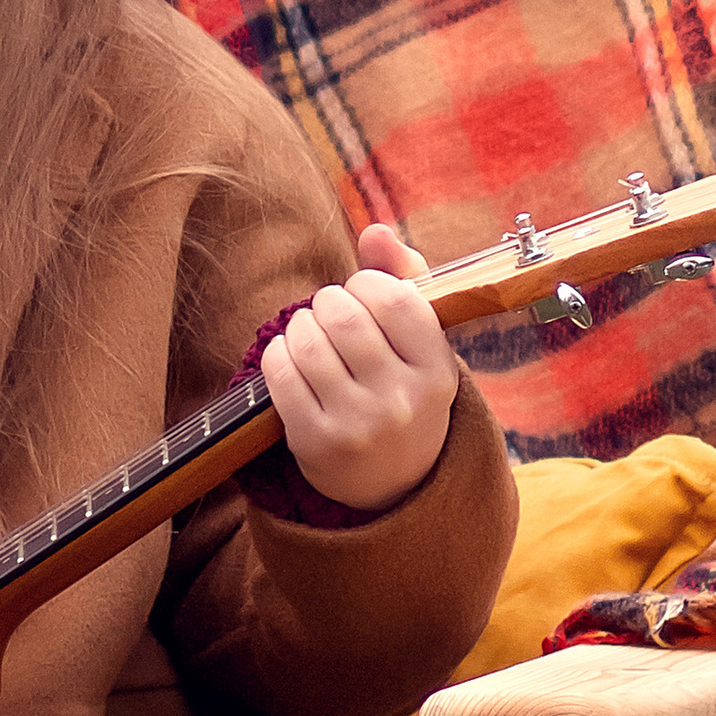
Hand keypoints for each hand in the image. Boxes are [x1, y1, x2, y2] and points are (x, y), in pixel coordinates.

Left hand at [261, 225, 458, 514]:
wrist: (394, 483)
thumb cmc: (403, 389)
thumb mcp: (421, 344)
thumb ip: (404, 278)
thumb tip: (376, 231)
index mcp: (437, 371)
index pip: (394, 298)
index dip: (367, 283)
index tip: (363, 294)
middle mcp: (402, 401)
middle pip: (343, 314)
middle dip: (328, 301)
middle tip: (331, 313)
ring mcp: (358, 425)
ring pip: (307, 339)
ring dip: (300, 326)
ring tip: (311, 335)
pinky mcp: (316, 442)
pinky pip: (280, 372)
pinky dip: (278, 354)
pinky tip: (291, 359)